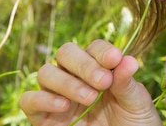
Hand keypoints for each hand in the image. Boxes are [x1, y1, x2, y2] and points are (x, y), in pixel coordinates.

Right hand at [19, 40, 161, 125]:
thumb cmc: (133, 124)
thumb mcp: (136, 103)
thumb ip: (127, 83)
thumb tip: (128, 59)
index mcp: (99, 68)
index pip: (93, 48)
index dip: (102, 51)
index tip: (115, 59)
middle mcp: (75, 77)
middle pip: (65, 53)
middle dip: (84, 65)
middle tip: (103, 82)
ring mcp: (58, 96)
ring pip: (46, 73)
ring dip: (66, 82)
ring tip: (89, 98)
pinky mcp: (44, 118)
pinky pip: (29, 101)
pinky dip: (42, 99)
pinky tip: (64, 106)